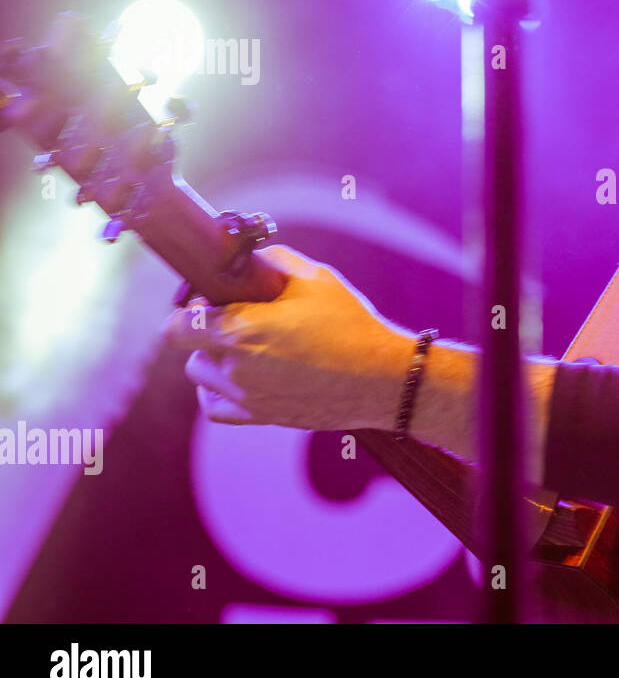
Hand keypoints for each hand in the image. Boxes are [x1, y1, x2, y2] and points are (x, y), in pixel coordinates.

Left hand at [162, 245, 415, 431]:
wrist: (381, 378)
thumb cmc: (351, 325)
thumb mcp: (316, 278)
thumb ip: (272, 261)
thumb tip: (248, 260)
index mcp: (242, 330)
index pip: (177, 327)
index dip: (187, 311)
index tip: (207, 303)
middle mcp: (236, 368)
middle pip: (191, 350)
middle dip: (208, 332)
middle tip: (241, 320)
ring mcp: (247, 397)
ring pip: (202, 378)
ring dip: (214, 360)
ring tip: (248, 347)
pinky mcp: (261, 417)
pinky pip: (216, 407)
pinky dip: (219, 391)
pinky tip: (242, 375)